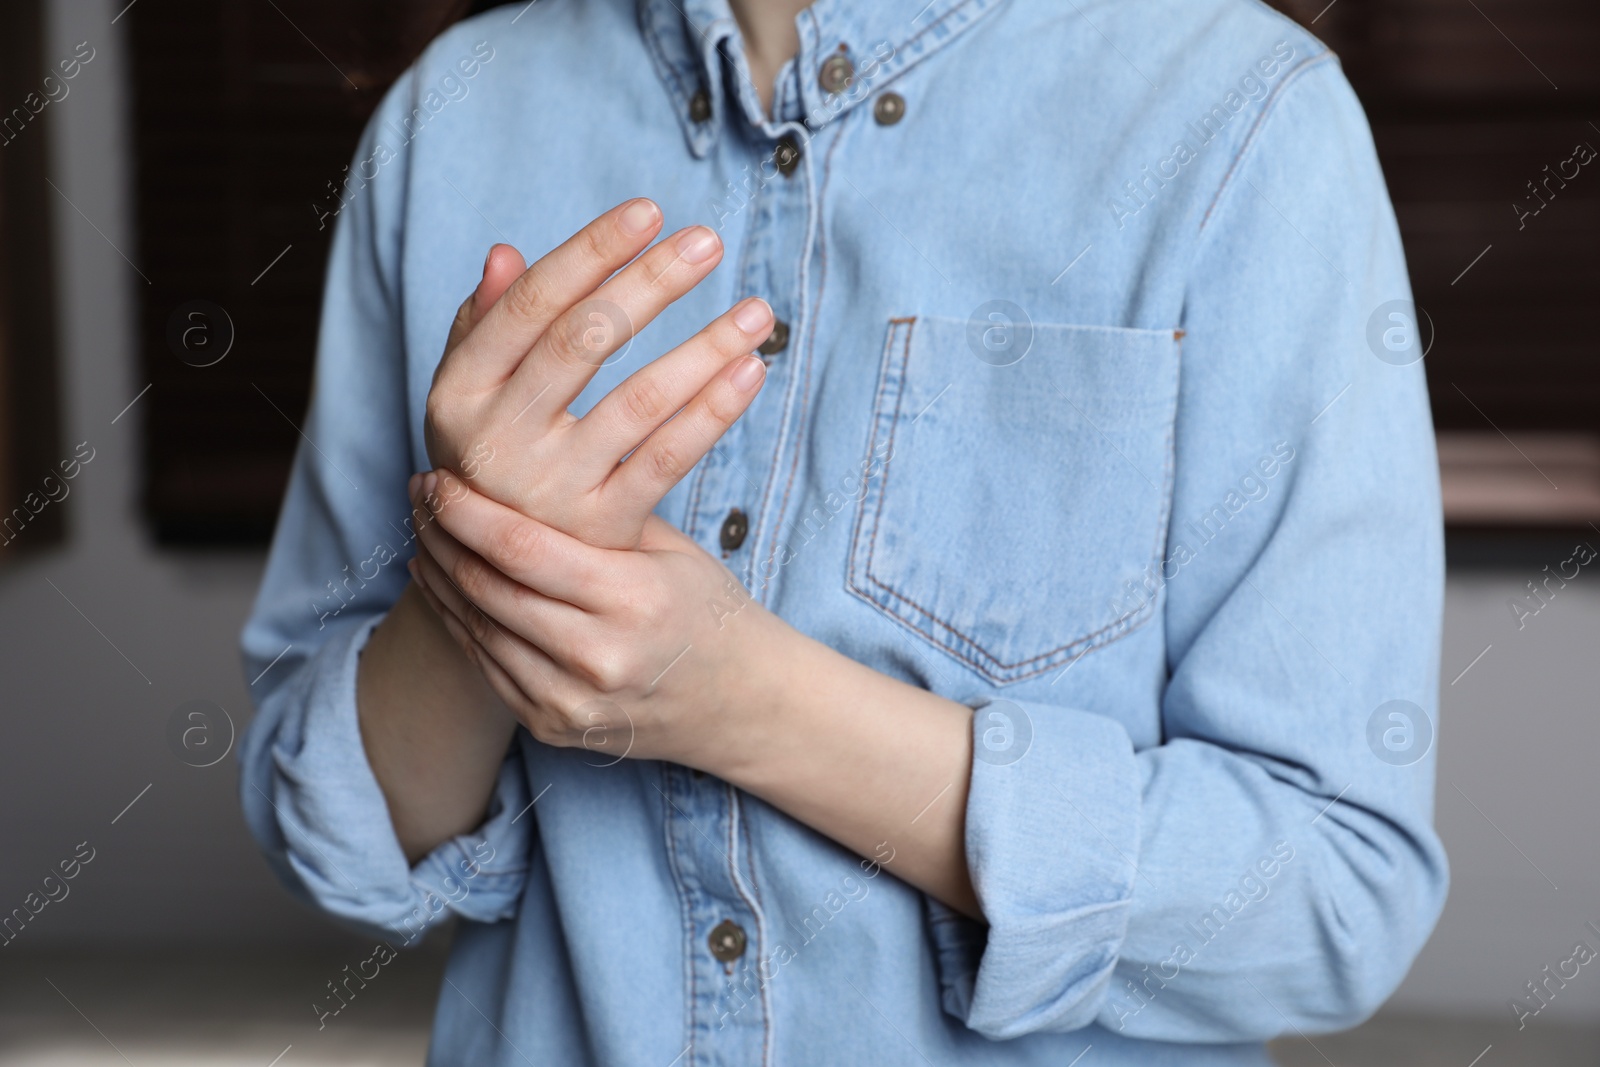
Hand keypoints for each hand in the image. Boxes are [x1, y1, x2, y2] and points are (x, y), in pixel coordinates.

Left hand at [404, 471, 782, 768]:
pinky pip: (487, 667)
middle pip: (488, 588)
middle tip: (419, 495)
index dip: (467, 512)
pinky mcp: (554, 726)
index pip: (522, 549)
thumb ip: (599, 518)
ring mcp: (571, 700)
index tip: (438, 479)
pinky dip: (459, 622)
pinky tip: (444, 586)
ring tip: (423, 534)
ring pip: (478, 629)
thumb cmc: (706, 610)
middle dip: (443, 535)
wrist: (740, 704)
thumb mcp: (668, 550)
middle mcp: (596, 656)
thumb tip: (519, 463)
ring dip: (440, 578)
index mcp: (631, 600)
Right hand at [424, 198, 774, 548]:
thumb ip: (484, 326)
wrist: (513, 576)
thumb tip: (503, 253)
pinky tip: (752, 370)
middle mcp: (497, 440)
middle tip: (709, 241)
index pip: (529, 305)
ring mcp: (550, 491)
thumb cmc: (501, 455)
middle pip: (583, 341)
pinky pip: (667, 460)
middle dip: (650, 283)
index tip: (649, 210)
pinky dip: (714, 413)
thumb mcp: (474, 396)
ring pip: (638, 401)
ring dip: (704, 347)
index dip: (590, 252)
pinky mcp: (601, 530)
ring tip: (757, 311)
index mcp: (458, 392)